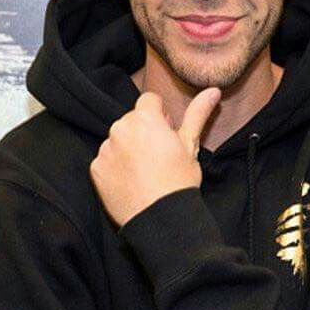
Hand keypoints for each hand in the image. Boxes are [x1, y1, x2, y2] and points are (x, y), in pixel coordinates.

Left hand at [89, 87, 221, 228]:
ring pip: (117, 139)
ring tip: (145, 171)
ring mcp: (105, 149)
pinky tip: (131, 181)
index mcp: (145, 119)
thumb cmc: (179, 180)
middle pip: (131, 120)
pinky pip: (106, 160)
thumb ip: (198, 113)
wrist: (161, 219)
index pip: (149, 100)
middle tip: (158, 156)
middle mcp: (120, 129)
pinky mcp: (96, 169)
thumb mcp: (191, 145)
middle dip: (143, 131)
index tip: (167, 135)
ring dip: (128, 148)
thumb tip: (213, 90)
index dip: (161, 116)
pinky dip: (115, 167)